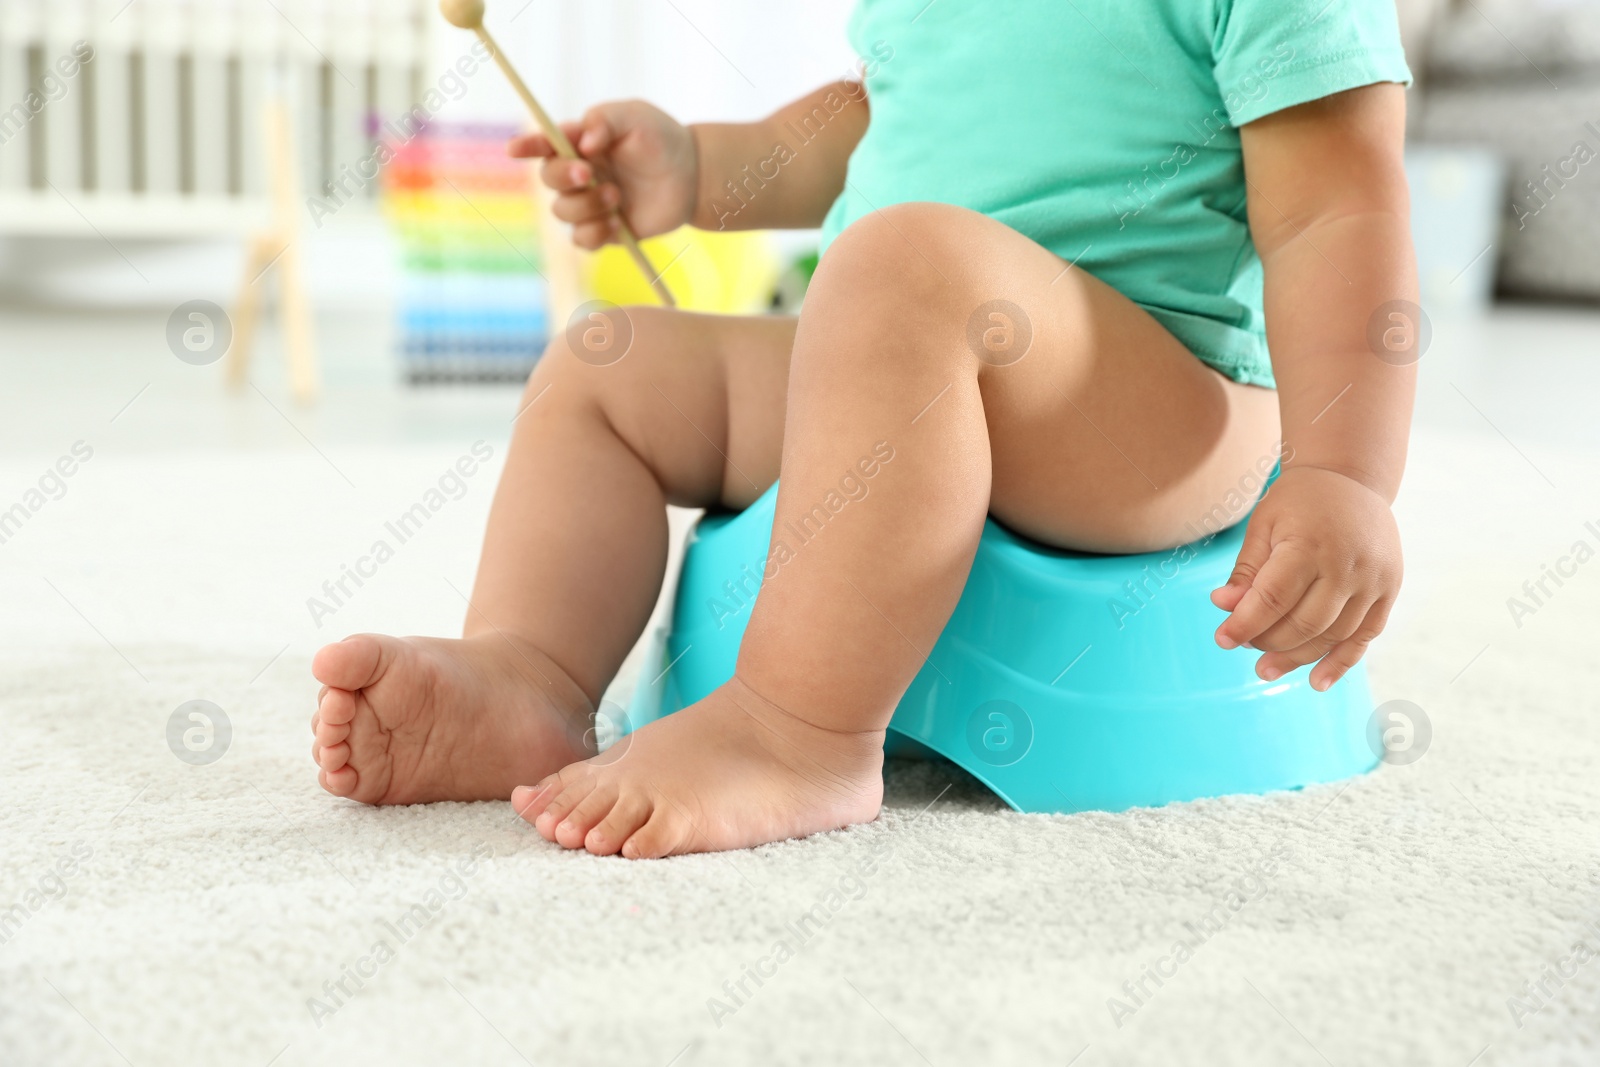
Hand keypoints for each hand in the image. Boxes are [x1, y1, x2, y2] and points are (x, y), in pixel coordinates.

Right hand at [509, 99, 697, 249]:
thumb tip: (584, 144)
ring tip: (617, 196)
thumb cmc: (660, 139)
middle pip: (548, 180)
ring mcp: (589, 203)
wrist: (692, 176)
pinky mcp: (604, 230)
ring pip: (563, 212)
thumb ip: (605, 121)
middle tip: (590, 173)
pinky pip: (581, 240)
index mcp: (579, 143)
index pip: (544, 144)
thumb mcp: (635, 117)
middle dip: (564, 177)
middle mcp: (578, 174)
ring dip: (586, 205)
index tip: (514, 150)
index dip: (526, 146)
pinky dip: (594, 233)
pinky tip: (617, 223)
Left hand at [1211, 466, 1400, 690]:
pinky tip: (1317, 682)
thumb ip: (1247, 571)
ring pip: (1333, 635)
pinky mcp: (1389, 590)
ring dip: (1298, 659)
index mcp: (1309, 545)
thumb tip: (1224, 607)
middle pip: (1303, 623)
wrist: (1351, 479)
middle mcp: (1346, 565)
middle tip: (1245, 649)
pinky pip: (1364, 637)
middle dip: (1269, 642)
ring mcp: (1373, 580)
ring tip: (1266, 670)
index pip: (1273, 599)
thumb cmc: (1297, 503)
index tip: (1222, 640)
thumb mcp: (1263, 526)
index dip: (1244, 625)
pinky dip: (1341, 662)